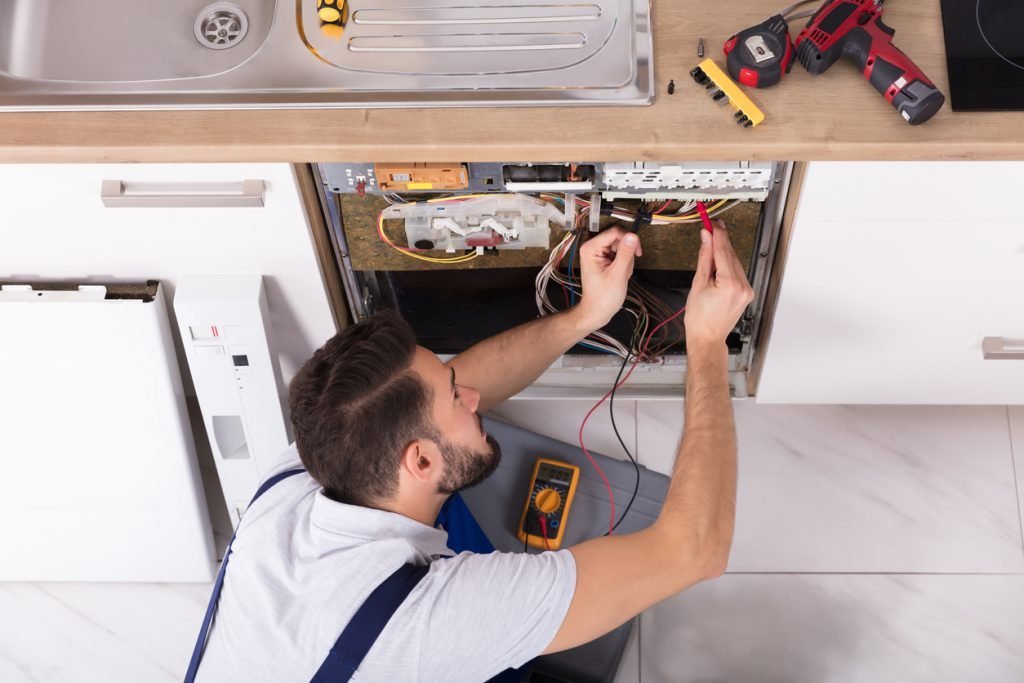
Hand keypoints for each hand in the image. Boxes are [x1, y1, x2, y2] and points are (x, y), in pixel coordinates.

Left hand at [574, 227, 642, 329]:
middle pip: (618, 238)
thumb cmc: (603, 297)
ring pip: (621, 246)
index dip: (628, 239)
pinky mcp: (603, 258)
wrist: (597, 311)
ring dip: (626, 260)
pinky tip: (620, 275)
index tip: (636, 252)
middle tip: (625, 269)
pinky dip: (623, 264)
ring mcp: (597, 253)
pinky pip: (619, 254)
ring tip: (621, 275)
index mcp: (590, 248)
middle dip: (626, 253)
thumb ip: (625, 253)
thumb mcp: (618, 274)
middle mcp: (592, 247)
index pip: (614, 232)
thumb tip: (632, 236)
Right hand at [683, 222, 753, 350]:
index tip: (712, 223)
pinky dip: (728, 264)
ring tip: (710, 245)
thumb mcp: (698, 284)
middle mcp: (743, 286)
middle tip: (710, 228)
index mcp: (730, 284)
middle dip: (720, 241)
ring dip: (723, 252)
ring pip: (735, 263)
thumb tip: (706, 239)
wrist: (707, 338)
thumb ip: (705, 258)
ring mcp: (747, 290)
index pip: (724, 251)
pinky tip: (718, 262)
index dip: (718, 234)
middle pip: (731, 255)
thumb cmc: (699, 318)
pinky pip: (737, 272)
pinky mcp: (746, 293)